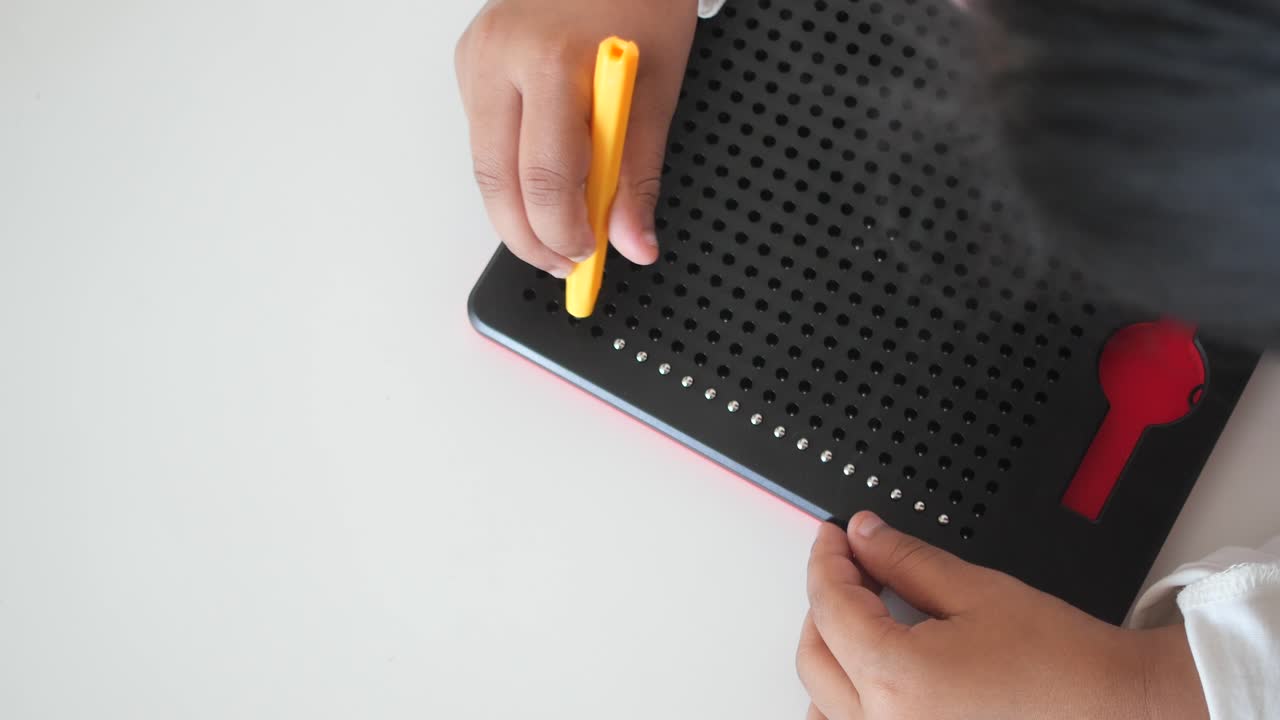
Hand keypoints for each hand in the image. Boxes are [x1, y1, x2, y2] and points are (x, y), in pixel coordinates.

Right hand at [454, 0, 697, 276]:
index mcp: (551, 61)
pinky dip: (512, 172)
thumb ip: (641, 173)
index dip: (565, 231)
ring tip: (558, 231)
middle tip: (565, 264)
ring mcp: (475, 58)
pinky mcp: (467, 61)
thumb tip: (633, 244)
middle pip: (498, 182)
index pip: (546, 178)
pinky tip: (542, 178)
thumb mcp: (659, 87)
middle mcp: (498, 58)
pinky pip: (483, 138)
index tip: (590, 256)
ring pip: (484, 166)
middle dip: (530, 238)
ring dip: (518, 210)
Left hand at [798, 513, 1208, 719]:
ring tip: (862, 620)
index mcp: (895, 676)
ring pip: (822, 703)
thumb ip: (905, 559)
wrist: (1119, 709)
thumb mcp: (975, 590)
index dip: (827, 560)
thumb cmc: (1062, 663)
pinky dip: (846, 703)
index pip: (830, 606)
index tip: (836, 537)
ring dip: (829, 657)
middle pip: (814, 654)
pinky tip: (871, 677)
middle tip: (852, 567)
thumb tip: (864, 536)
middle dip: (825, 602)